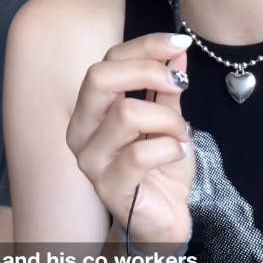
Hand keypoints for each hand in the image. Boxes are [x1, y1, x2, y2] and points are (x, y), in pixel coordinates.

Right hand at [66, 32, 193, 248]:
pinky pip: (139, 153)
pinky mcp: (108, 187)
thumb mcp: (166, 117)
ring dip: (167, 119)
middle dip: (147, 72)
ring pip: (125, 113)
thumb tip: (176, 49)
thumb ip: (166, 86)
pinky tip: (176, 153)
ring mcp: (90, 159)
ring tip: (181, 133)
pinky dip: (168, 147)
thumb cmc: (160, 165)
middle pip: (100, 77)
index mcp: (91, 107)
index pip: (109, 60)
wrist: (166, 218)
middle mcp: (81, 129)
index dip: (146, 46)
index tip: (180, 44)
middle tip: (179, 84)